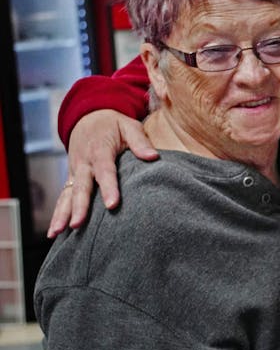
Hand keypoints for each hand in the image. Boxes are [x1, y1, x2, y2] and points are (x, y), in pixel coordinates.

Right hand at [49, 109, 155, 235]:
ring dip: (61, 214)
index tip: (112, 205)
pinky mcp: (72, 178)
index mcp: (99, 151)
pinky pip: (63, 197)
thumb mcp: (129, 126)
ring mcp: (75, 172)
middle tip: (78, 224)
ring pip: (67, 195)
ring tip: (57, 232)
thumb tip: (153, 157)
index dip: (108, 188)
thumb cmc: (113, 124)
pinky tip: (56, 232)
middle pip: (81, 187)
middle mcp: (84, 163)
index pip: (105, 172)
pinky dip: (58, 213)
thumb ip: (140, 142)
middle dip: (79, 207)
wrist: (88, 117)